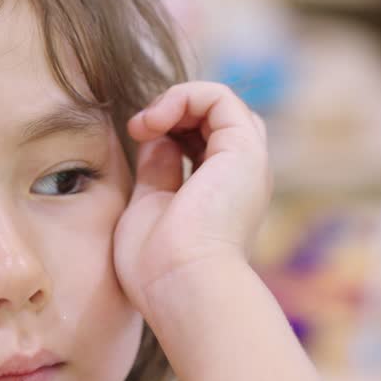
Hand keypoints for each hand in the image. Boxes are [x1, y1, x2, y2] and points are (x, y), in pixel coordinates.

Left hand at [113, 82, 271, 316]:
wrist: (180, 285)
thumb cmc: (156, 266)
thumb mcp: (150, 207)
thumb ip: (156, 172)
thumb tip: (157, 138)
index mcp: (220, 195)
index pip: (201, 141)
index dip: (167, 129)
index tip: (136, 138)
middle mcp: (239, 177)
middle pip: (216, 119)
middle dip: (173, 111)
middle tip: (140, 129)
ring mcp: (245, 162)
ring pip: (219, 103)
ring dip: (176, 100)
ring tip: (148, 123)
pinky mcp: (243, 149)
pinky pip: (219, 97)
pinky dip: (184, 95)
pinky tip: (157, 120)